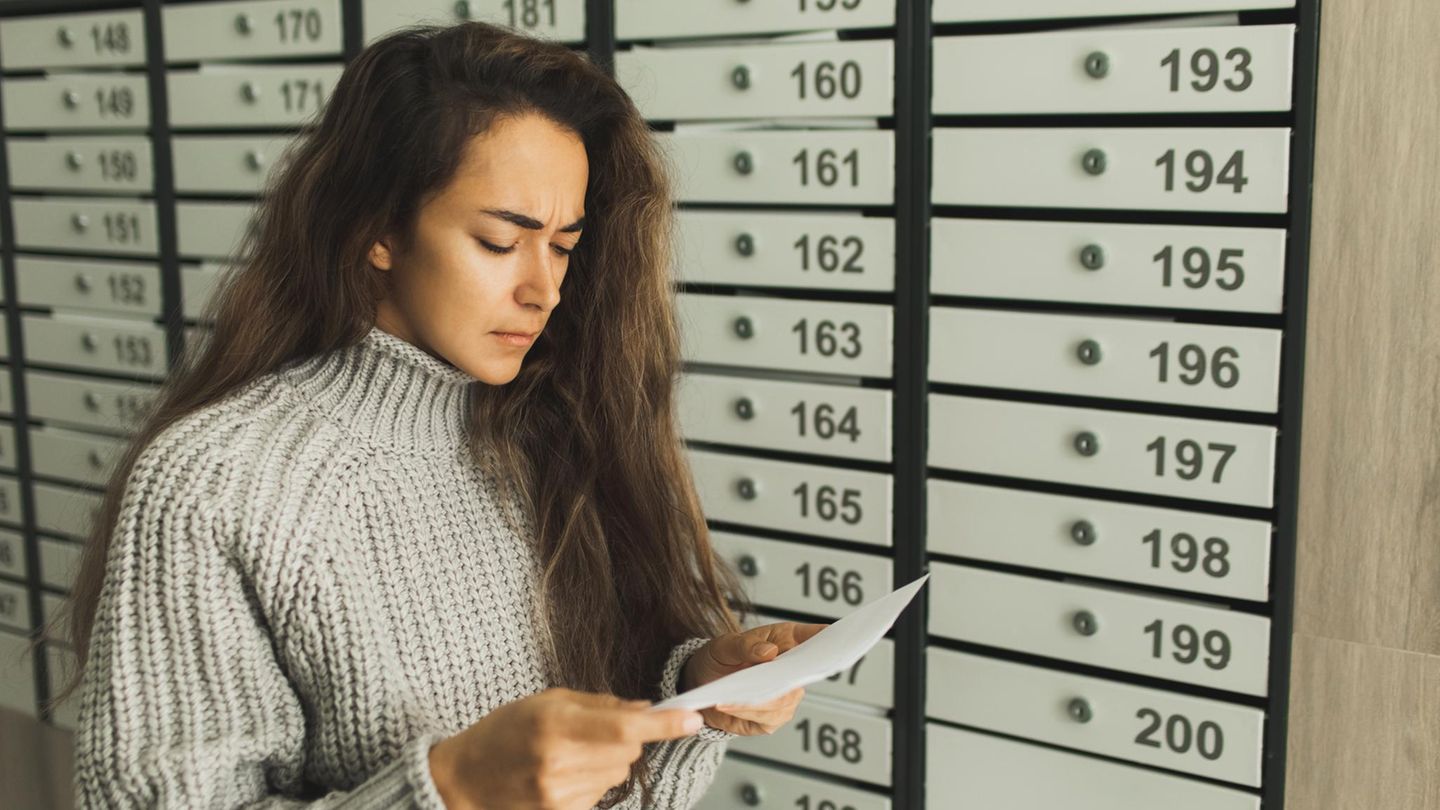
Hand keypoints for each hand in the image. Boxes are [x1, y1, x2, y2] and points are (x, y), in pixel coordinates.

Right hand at [427, 687, 703, 809]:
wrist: (463, 781)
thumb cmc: (503, 733)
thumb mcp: (546, 701)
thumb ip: (599, 704)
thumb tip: (645, 709)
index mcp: (555, 726)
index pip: (625, 727)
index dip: (664, 724)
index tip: (693, 719)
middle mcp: (559, 763)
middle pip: (628, 750)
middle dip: (625, 737)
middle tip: (592, 732)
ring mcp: (560, 795)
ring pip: (618, 773)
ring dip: (607, 761)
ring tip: (570, 755)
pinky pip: (601, 794)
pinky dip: (593, 782)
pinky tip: (562, 775)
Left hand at [682, 621, 827, 735]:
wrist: (703, 684)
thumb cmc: (721, 657)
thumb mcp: (726, 645)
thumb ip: (746, 646)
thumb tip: (770, 652)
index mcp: (787, 641)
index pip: (815, 637)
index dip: (827, 637)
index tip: (831, 633)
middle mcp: (792, 670)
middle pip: (805, 675)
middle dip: (789, 676)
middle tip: (770, 675)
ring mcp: (786, 697)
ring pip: (783, 701)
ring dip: (757, 699)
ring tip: (730, 694)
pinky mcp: (772, 719)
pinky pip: (766, 719)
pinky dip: (746, 712)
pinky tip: (728, 705)